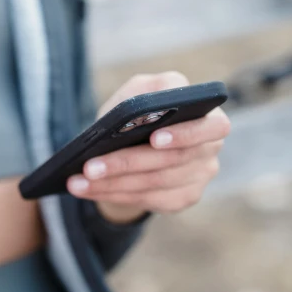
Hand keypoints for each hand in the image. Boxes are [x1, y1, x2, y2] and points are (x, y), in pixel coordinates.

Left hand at [66, 72, 230, 223]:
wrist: (134, 143)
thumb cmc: (137, 112)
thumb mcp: (137, 92)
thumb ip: (142, 92)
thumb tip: (137, 111)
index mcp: (206, 114)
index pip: (214, 126)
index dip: (186, 135)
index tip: (154, 139)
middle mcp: (210, 146)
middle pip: (172, 160)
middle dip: (126, 163)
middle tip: (90, 167)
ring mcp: (200, 175)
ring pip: (154, 183)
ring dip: (111, 183)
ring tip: (77, 181)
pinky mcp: (184, 197)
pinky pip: (147, 199)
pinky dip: (113, 194)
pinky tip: (87, 190)